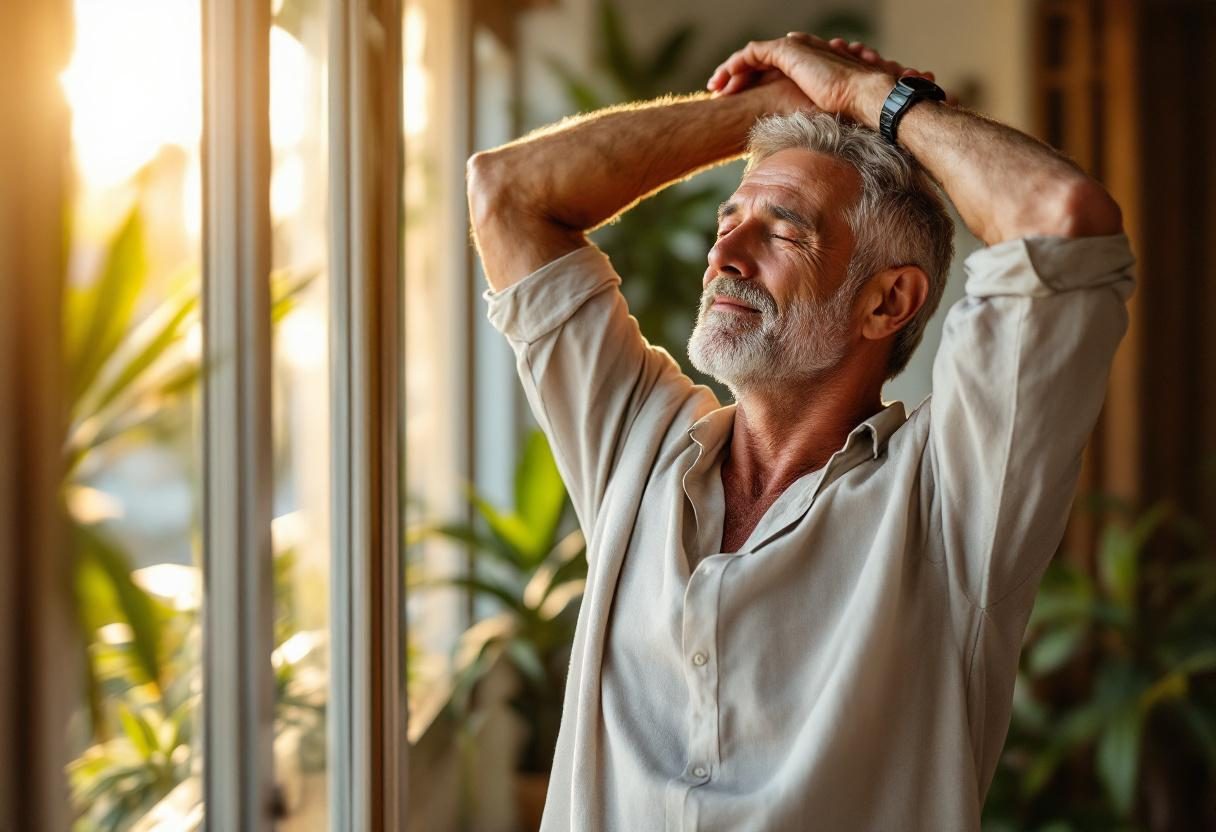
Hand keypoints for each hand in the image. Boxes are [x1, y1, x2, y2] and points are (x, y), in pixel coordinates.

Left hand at [707, 35, 937, 120]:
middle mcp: (801, 58)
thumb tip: (802, 158)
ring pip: (751, 57)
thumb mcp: (824, 126)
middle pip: (760, 63)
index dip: (755, 86)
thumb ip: (810, 130)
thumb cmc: (853, 118)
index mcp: (809, 73)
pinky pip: (751, 54)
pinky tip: (723, 84)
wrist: (865, 100)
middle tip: (722, 94)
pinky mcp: (789, 51)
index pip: (775, 73)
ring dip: (730, 72)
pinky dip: (734, 66)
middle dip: (738, 77)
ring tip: (716, 89)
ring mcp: (795, 52)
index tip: (740, 104)